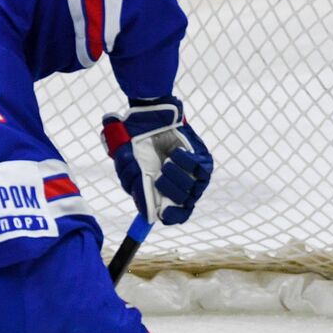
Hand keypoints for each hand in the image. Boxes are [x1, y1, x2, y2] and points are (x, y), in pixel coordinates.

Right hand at [101, 96, 211, 224]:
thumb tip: (148, 215)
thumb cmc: (137, 143)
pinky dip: (184, 162)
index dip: (172, 215)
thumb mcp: (130, 168)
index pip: (177, 215)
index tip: (163, 210)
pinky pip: (198, 170)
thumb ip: (139, 190)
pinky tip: (175, 152)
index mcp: (166, 192)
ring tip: (165, 161)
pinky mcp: (203, 160)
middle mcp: (184, 187)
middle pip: (184, 204)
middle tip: (158, 176)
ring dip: (176, 176)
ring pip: (192, 189)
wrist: (149, 117)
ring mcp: (196, 175)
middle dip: (169, 190)